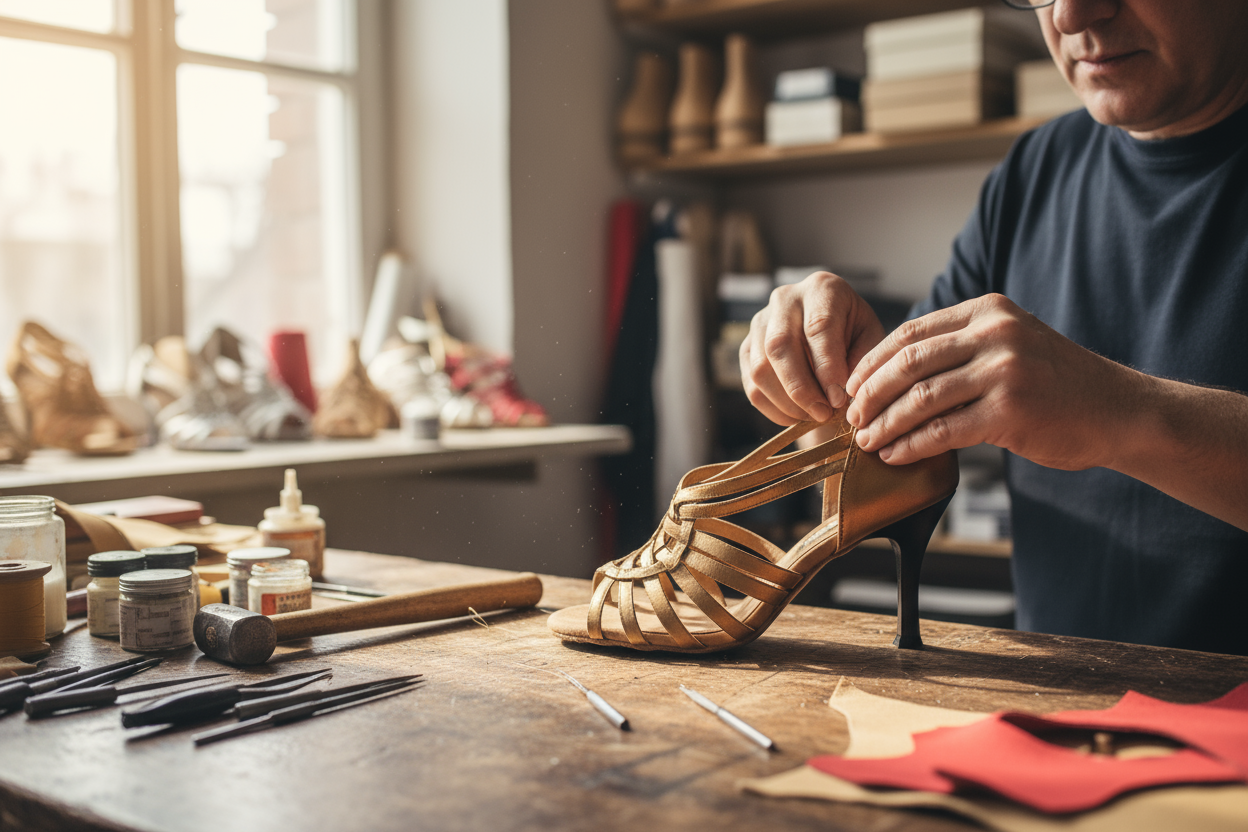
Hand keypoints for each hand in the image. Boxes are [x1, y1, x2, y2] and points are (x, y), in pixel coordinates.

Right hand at [739, 272, 884, 424]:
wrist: (831, 333)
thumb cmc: (855, 336)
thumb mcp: (870, 340)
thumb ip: (861, 361)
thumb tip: (839, 393)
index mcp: (822, 289)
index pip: (818, 327)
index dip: (827, 367)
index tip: (839, 399)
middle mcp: (784, 299)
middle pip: (780, 345)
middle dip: (802, 388)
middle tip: (825, 414)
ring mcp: (759, 323)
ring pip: (761, 369)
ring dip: (788, 402)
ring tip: (815, 416)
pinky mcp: (747, 349)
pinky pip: (752, 387)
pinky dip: (775, 409)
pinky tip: (799, 415)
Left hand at [846, 293, 1130, 469]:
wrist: (1118, 410)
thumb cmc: (1058, 384)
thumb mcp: (1011, 343)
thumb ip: (962, 346)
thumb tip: (893, 371)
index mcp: (987, 312)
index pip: (911, 333)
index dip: (873, 361)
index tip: (852, 385)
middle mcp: (995, 334)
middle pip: (908, 363)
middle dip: (871, 393)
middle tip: (852, 417)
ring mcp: (1004, 371)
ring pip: (920, 398)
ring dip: (885, 423)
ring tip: (866, 440)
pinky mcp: (1010, 411)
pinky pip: (943, 430)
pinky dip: (911, 444)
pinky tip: (895, 454)